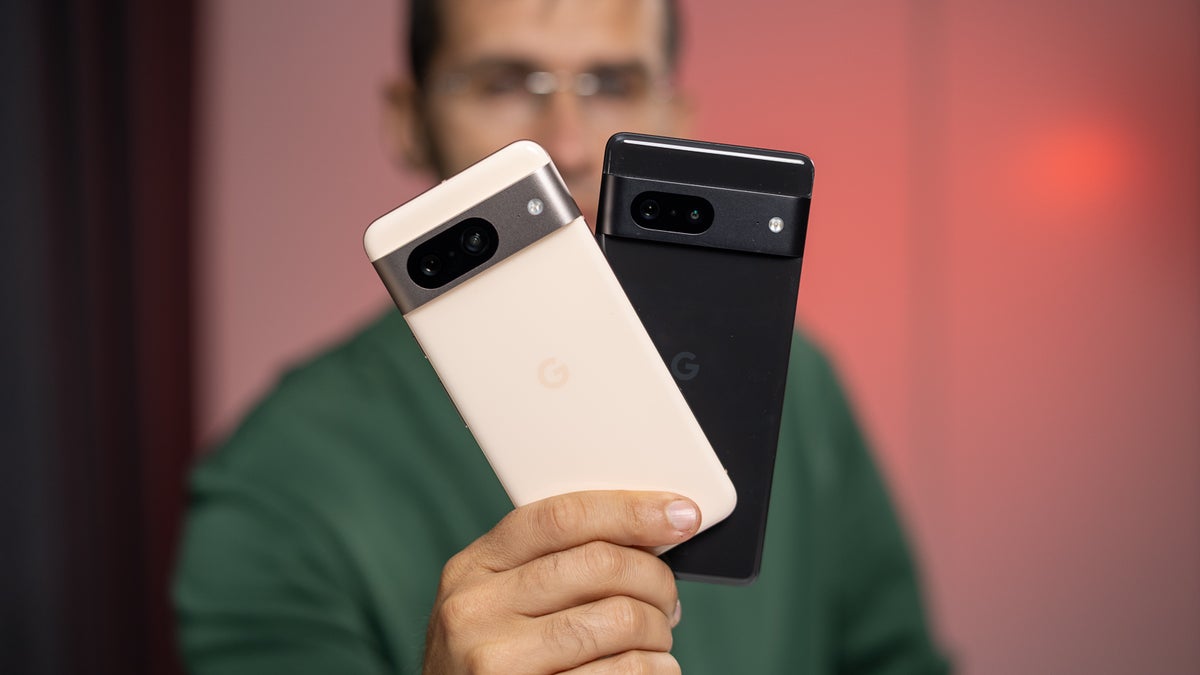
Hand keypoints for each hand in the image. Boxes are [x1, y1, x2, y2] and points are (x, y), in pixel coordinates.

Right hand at [421, 490, 700, 674]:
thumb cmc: (501, 662)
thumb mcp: (500, 605)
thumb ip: (551, 565)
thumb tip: (648, 534)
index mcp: (473, 568)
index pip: (561, 517)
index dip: (630, 510)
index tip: (681, 514)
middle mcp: (476, 610)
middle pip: (600, 564)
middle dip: (655, 578)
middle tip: (668, 599)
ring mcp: (499, 661)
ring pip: (620, 619)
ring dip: (658, 629)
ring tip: (657, 640)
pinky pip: (624, 672)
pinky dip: (657, 668)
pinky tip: (655, 668)